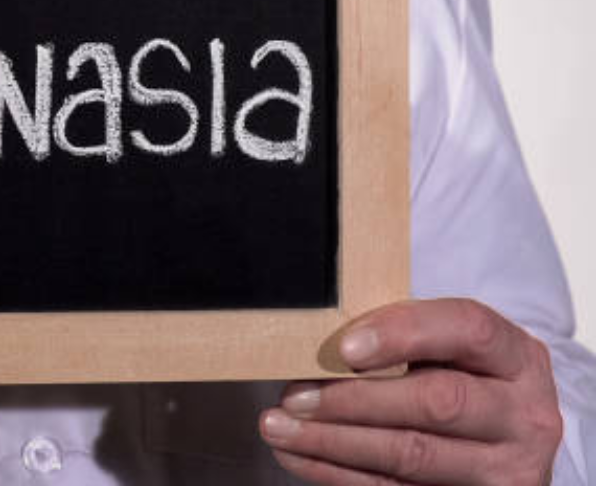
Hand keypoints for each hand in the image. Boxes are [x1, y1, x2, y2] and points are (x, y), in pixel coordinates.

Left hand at [260, 298, 562, 484]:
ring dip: (333, 441)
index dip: (403, 334)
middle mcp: (524, 414)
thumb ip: (403, 339)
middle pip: (437, 402)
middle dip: (354, 399)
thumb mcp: (451, 351)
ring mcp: (506, 467)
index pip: (467, 330)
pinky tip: (299, 455)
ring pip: (413, 454)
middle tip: (293, 395)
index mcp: (517, 357)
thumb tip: (319, 345)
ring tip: (279, 426)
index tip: (344, 348)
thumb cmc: (461, 379)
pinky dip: (336, 472)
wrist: (504, 439)